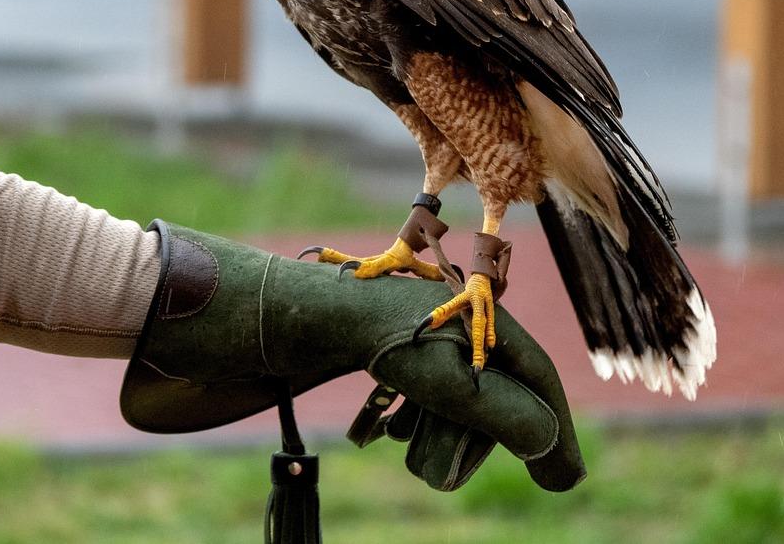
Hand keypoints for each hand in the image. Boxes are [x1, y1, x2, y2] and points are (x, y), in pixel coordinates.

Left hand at [121, 221, 584, 491]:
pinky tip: (379, 438)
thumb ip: (485, 402)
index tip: (566, 478)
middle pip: (493, 388)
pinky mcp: (361, 354)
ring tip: (410, 457)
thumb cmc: (306, 325)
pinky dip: (402, 425)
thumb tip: (548, 443)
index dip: (551, 424)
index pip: (527, 368)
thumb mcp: (411, 367)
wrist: (216, 312)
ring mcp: (396, 336)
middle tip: (449, 470)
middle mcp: (432, 317)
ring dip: (440, 437)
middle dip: (484, 436)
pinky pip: (407, 398)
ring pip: (449, 399)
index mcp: (452, 306)